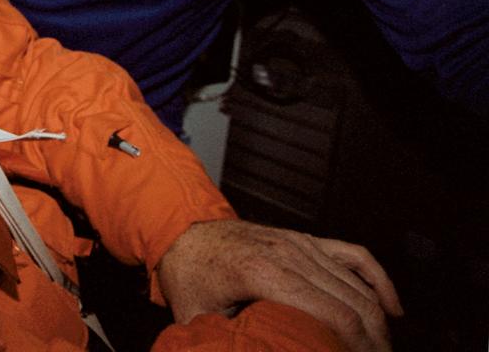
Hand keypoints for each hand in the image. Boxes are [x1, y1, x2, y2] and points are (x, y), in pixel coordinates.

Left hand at [157, 219, 401, 351]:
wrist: (181, 233)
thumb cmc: (189, 275)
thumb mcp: (198, 317)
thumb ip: (222, 340)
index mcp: (264, 273)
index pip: (333, 314)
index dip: (356, 346)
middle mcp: (289, 254)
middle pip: (354, 302)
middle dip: (375, 340)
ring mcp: (300, 244)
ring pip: (358, 283)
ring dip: (379, 320)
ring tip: (383, 350)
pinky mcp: (305, 240)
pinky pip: (354, 255)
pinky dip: (379, 280)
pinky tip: (393, 307)